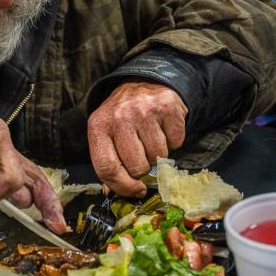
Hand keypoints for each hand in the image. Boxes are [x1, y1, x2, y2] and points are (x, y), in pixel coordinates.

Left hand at [87, 81, 187, 197]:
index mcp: (98, 126)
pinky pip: (176, 143)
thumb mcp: (107, 134)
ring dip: (158, 154)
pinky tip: (163, 129)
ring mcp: (144, 110)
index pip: (107, 168)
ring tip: (151, 137)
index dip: (123, 186)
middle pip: (136, 166)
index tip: (135, 190)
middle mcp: (120, 116)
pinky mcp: (167, 107)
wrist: (144, 82)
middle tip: (143, 155)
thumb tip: (112, 192)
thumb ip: (108, 163)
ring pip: (158, 156)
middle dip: (143, 168)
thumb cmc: (124, 116)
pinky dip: (173, 142)